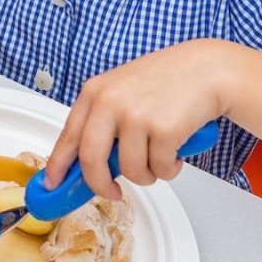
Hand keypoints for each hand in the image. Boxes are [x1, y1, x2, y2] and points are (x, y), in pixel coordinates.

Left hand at [42, 41, 224, 198]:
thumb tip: (85, 164)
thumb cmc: (167, 80)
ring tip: (159, 156)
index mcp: (95, 92)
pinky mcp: (163, 129)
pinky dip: (169, 169)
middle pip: (91, 161)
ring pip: (130, 171)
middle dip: (100, 185)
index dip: (58, 167)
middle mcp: (110, 101)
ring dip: (147, 175)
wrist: (208, 69)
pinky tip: (176, 150)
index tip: (53, 185)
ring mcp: (136, 115)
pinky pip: (159, 169)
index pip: (68, 137)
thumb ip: (102, 121)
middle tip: (112, 192)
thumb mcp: (123, 90)